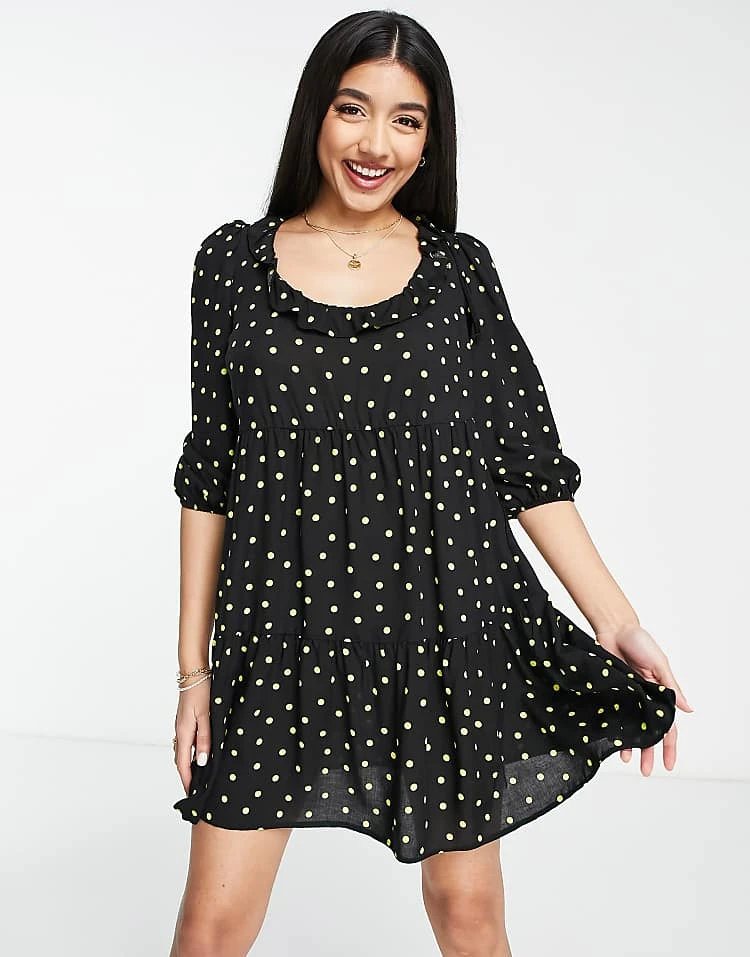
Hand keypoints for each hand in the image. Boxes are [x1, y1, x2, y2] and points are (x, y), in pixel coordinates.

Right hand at [173, 678, 211, 794]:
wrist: (194, 672)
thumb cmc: (201, 691)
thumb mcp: (206, 716)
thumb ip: (205, 739)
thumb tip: (200, 762)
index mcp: (184, 732)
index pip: (182, 763)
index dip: (187, 779)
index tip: (192, 794)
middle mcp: (180, 730)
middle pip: (181, 759)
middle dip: (187, 775)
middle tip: (196, 789)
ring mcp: (182, 725)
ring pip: (183, 750)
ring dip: (188, 763)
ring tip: (199, 775)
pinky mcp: (186, 719)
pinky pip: (186, 741)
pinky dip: (191, 751)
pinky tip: (200, 752)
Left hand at [594, 622, 693, 775]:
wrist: (612, 628)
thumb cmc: (639, 641)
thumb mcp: (659, 663)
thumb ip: (671, 687)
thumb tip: (688, 709)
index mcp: (659, 692)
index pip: (668, 725)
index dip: (670, 746)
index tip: (669, 765)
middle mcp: (643, 698)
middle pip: (648, 731)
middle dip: (649, 753)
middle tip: (647, 771)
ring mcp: (626, 697)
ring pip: (630, 727)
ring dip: (630, 745)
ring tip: (627, 762)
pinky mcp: (610, 692)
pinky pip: (613, 715)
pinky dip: (613, 729)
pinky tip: (611, 741)